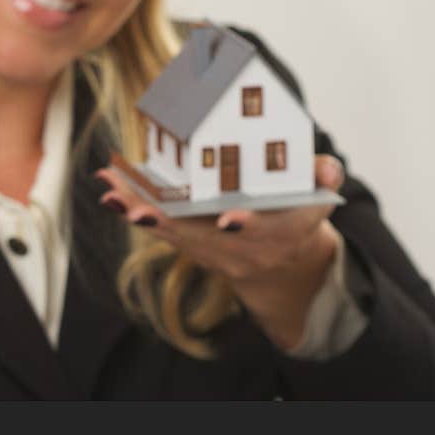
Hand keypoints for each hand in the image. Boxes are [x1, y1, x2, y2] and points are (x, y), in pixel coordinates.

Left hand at [95, 154, 345, 349]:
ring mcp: (216, 253)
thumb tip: (325, 168)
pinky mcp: (193, 247)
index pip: (266, 231)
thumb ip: (323, 178)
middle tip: (136, 209)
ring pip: (174, 234)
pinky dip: (134, 210)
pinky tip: (109, 193)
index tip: (229, 218)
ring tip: (110, 191)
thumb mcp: (319, 199)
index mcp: (282, 235)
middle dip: (169, 223)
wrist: (283, 266)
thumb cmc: (298, 216)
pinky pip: (162, 231)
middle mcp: (244, 250)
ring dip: (139, 212)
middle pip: (203, 236)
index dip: (248, 225)